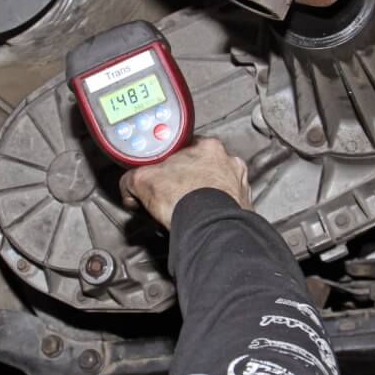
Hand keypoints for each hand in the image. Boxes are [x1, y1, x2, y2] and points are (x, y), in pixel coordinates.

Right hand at [119, 137, 250, 227]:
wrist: (208, 227)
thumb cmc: (183, 199)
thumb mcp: (142, 180)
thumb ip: (133, 177)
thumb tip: (129, 184)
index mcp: (207, 146)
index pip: (186, 147)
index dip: (172, 161)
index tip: (165, 173)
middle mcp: (229, 161)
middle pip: (204, 165)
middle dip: (191, 178)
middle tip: (175, 192)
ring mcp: (240, 184)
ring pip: (220, 184)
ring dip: (207, 193)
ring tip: (190, 207)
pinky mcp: (245, 206)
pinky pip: (229, 205)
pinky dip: (218, 210)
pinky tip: (204, 217)